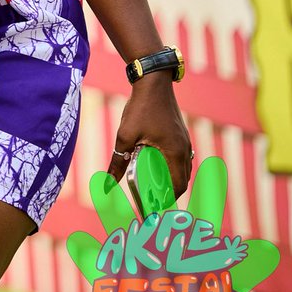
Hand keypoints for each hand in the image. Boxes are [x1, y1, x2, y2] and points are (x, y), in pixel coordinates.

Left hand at [106, 72, 192, 199]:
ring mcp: (184, 140)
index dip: (166, 201)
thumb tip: (107, 185)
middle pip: (182, 181)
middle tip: (151, 201)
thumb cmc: (141, 108)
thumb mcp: (125, 135)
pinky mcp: (181, 134)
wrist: (153, 81)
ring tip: (153, 188)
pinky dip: (172, 168)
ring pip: (183, 170)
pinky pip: (180, 158)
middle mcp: (184, 149)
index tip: (153, 210)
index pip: (177, 187)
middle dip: (168, 193)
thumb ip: (118, 161)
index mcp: (175, 153)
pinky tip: (156, 167)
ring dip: (171, 181)